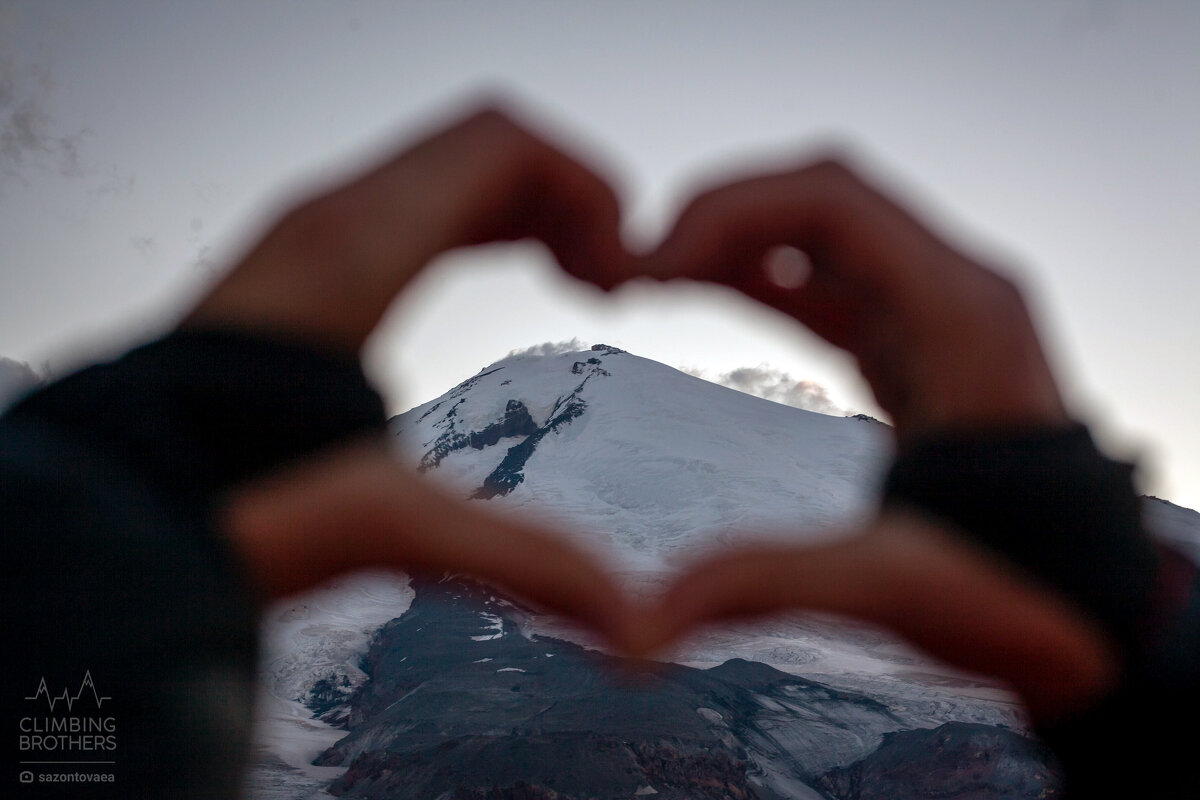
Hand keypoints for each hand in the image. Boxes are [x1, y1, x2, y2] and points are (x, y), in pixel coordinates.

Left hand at [192, 102, 638, 645]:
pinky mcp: (303, 262)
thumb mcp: (381, 525)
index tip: (620, 277)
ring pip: (450, 168)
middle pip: (484, 146)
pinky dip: (482, 223)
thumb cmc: (225, 505)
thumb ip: (515, 558)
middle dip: (567, 198)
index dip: (586, 188)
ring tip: (578, 282)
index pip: (502, 144)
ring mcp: (309, 234)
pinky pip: (418, 203)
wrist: (118, 506)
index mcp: (359, 249)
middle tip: (608, 283)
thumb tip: (627, 619)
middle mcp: (330, 218)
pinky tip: (511, 280)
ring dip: (528, 209)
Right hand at [636, 157, 1127, 720]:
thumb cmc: (1010, 588)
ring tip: (656, 276)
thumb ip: (764, 585)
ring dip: (738, 238)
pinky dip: (762, 273)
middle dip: (723, 217)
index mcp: (960, 315)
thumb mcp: (887, 587)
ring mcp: (937, 308)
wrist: (1081, 597)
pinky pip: (830, 278)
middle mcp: (956, 288)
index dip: (730, 213)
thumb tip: (643, 629)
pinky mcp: (915, 338)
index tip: (654, 268)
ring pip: (823, 229)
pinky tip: (704, 286)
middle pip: (823, 197)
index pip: (833, 200)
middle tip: (639, 271)